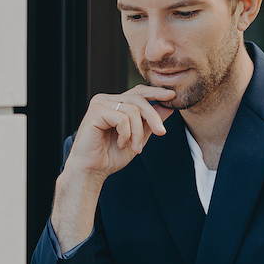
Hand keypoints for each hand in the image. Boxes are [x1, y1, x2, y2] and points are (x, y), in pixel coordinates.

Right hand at [51, 86, 174, 252]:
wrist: (92, 170)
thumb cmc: (111, 156)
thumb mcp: (138, 137)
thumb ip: (150, 123)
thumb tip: (168, 107)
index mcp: (115, 103)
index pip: (138, 92)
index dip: (155, 92)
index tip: (172, 96)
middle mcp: (106, 100)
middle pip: (139, 99)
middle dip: (153, 117)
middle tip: (162, 133)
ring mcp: (100, 104)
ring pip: (133, 110)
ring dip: (139, 132)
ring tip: (136, 148)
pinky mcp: (95, 111)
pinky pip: (122, 118)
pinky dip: (126, 134)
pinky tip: (121, 144)